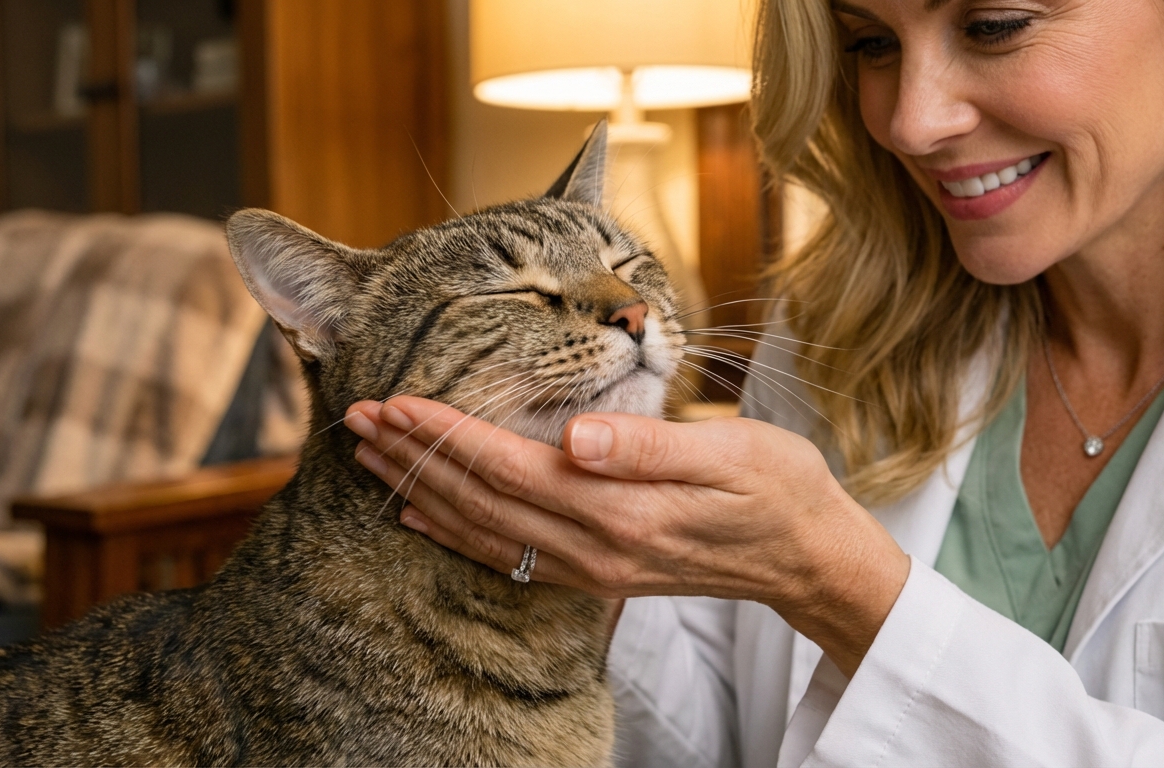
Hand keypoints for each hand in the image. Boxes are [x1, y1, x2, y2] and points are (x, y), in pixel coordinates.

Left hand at [343, 396, 909, 675]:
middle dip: (412, 457)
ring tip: (370, 458)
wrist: (810, 559)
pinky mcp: (593, 574)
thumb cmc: (778, 490)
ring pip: (480, 529)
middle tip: (354, 419)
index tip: (391, 400)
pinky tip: (425, 514)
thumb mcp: (730, 454)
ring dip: (420, 490)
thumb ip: (647, 445)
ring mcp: (589, 567)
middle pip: (478, 499)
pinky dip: (455, 531)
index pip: (506, 467)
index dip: (444, 433)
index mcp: (617, 510)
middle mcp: (591, 547)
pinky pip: (504, 556)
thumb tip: (577, 435)